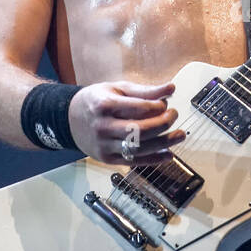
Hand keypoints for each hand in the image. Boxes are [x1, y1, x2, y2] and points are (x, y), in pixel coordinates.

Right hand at [67, 80, 185, 164]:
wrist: (70, 119)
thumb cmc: (96, 101)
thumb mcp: (117, 89)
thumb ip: (145, 90)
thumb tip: (171, 89)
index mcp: (104, 105)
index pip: (138, 108)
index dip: (157, 106)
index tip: (165, 104)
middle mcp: (103, 127)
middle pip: (140, 130)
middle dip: (163, 124)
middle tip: (174, 115)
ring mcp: (104, 145)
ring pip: (139, 148)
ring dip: (164, 143)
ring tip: (180, 135)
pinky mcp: (107, 159)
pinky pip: (134, 162)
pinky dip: (154, 160)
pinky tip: (168, 154)